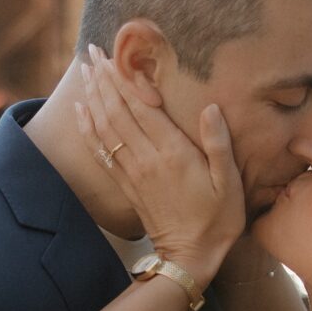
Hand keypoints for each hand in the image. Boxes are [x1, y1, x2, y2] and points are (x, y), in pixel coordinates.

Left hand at [76, 46, 243, 285]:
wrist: (190, 258)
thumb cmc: (217, 219)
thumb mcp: (230, 183)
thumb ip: (219, 144)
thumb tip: (211, 107)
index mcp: (174, 153)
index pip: (142, 107)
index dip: (125, 79)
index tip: (113, 55)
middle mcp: (147, 158)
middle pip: (117, 111)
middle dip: (102, 79)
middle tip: (91, 52)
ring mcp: (133, 172)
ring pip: (105, 127)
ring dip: (92, 97)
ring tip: (84, 72)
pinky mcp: (126, 184)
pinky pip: (101, 150)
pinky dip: (88, 127)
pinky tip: (81, 112)